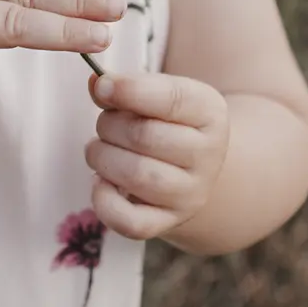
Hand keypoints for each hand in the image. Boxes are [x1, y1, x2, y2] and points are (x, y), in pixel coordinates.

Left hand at [84, 73, 228, 240]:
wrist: (193, 168)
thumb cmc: (167, 123)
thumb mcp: (158, 94)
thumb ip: (126, 86)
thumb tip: (98, 84)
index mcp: (210, 112)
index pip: (171, 98)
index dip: (129, 90)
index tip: (103, 86)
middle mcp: (207, 156)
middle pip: (144, 137)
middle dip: (109, 125)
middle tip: (105, 124)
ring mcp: (189, 194)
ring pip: (136, 176)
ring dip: (102, 157)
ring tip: (100, 149)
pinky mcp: (166, 222)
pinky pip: (130, 222)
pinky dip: (104, 200)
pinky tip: (101, 181)